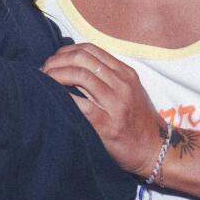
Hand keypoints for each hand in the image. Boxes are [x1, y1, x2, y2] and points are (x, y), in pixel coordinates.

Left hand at [42, 42, 164, 176]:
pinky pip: (79, 103)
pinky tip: (52, 97)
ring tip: (44, 80)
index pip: (91, 49)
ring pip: (80, 75)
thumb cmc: (137, 120)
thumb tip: (73, 66)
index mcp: (125, 73)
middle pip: (82, 58)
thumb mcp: (129, 91)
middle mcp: (122, 84)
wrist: (155, 149)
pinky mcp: (106, 124)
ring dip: (56, 74)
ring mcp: (115, 103)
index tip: (54, 60)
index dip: (67, 51)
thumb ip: (107, 78)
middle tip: (44, 69)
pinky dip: (62, 96)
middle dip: (57, 60)